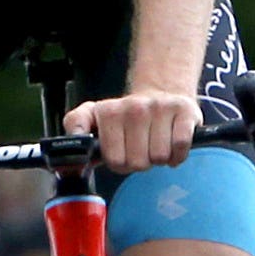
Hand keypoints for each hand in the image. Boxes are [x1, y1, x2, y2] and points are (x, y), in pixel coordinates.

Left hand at [68, 87, 201, 172]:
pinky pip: (180, 148)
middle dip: (140, 162)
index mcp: (108, 112)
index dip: (119, 163)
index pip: (114, 160)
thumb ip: (76, 127)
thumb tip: (69, 147)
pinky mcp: (184, 111)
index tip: (121, 153)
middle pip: (138, 162)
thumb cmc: (126, 116)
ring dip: (159, 158)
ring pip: (159, 157)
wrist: (162, 92)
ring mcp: (160, 108)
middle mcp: (134, 107)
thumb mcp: (94, 116)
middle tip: (141, 149)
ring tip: (155, 144)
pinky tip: (172, 146)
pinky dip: (177, 155)